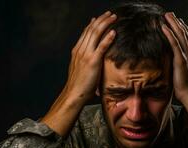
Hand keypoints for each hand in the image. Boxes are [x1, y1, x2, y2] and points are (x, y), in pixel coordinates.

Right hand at [41, 11, 115, 135]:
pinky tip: (113, 32)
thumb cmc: (78, 84)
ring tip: (113, 17)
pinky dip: (108, 38)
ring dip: (106, 23)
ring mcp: (85, 55)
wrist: (74, 94)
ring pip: (95, 34)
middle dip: (102, 19)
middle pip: (91, 29)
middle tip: (110, 14)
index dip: (93, 24)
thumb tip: (94, 62)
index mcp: (77, 51)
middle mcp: (80, 50)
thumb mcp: (80, 69)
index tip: (99, 18)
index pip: (85, 33)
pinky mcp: (92, 61)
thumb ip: (86, 62)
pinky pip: (101, 46)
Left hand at [162, 13, 187, 142]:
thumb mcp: (184, 72)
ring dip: (173, 24)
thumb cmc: (187, 86)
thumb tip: (174, 63)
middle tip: (170, 13)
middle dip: (177, 22)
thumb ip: (181, 64)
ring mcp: (187, 56)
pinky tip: (164, 27)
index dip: (183, 28)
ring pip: (180, 35)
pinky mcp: (181, 60)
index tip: (177, 21)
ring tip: (166, 15)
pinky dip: (170, 34)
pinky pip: (175, 44)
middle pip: (185, 33)